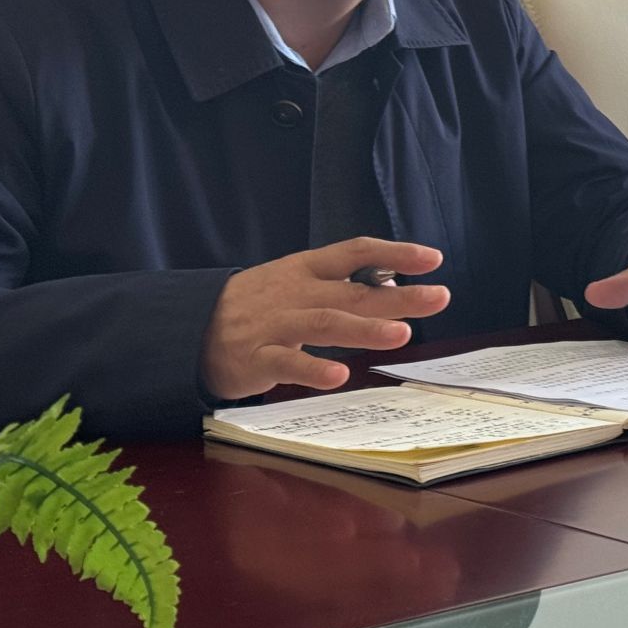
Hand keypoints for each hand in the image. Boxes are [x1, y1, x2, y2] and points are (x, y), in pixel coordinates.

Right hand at [202, 237, 448, 399]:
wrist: (187, 327)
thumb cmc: (255, 306)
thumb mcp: (296, 284)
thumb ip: (342, 286)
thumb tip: (394, 285)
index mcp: (306, 269)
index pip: (356, 252)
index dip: (395, 253)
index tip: (433, 259)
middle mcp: (295, 292)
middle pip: (352, 291)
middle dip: (398, 295)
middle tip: (439, 297)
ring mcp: (275, 324)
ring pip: (325, 323)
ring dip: (365, 328)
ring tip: (402, 334)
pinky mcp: (256, 358)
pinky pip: (287, 363)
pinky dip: (313, 369)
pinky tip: (340, 375)